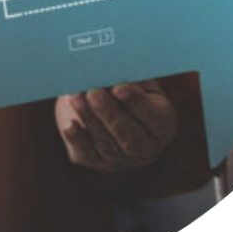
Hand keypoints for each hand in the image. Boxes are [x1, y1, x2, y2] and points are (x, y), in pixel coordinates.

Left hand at [56, 80, 178, 172]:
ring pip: (108, 146)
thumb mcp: (133, 77)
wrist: (104, 99)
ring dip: (90, 120)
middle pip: (131, 138)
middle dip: (110, 115)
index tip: (119, 88)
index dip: (137, 104)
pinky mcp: (98, 162)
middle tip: (94, 93)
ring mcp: (123, 159)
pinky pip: (88, 154)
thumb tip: (112, 69)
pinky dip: (77, 140)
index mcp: (163, 125)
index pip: (154, 119)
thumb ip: (127, 76)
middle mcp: (147, 148)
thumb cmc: (124, 82)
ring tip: (76, 97)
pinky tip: (69, 126)